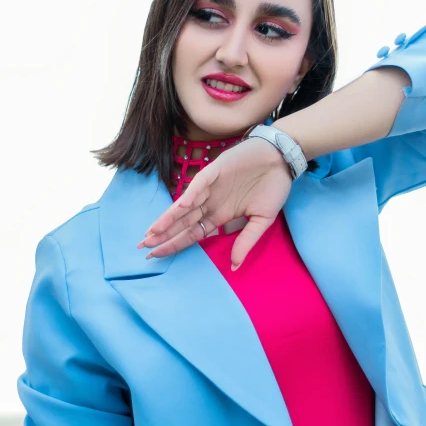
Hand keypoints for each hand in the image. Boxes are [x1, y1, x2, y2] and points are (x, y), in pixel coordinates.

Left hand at [137, 138, 291, 269]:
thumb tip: (234, 265)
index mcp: (220, 215)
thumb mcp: (262, 220)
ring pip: (185, 204)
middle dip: (163, 234)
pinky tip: (182, 206)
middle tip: (142, 247)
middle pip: (182, 222)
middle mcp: (210, 202)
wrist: (282, 159)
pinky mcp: (217, 169)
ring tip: (152, 231)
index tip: (156, 255)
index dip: (175, 244)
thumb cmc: (273, 187)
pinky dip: (192, 193)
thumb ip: (246, 241)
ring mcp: (211, 186)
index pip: (192, 233)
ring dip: (169, 217)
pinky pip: (201, 183)